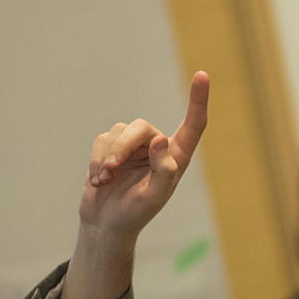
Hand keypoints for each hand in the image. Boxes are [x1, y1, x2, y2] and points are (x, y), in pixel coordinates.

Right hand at [78, 71, 209, 242]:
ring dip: (108, 157)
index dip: (198, 100)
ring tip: (106, 181)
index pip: (193, 125)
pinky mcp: (110, 148)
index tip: (202, 75)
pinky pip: (101, 140)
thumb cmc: (136, 213)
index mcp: (177, 158)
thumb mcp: (154, 197)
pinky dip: (97, 161)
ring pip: (118, 131)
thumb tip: (161, 140)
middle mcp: (157, 147)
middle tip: (112, 170)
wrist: (106, 224)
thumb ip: (163, 170)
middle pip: (141, 127)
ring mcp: (133, 146)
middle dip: (123, 147)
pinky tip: (99, 182)